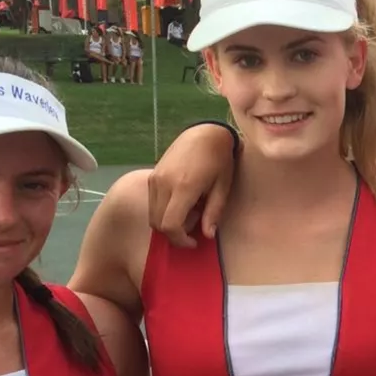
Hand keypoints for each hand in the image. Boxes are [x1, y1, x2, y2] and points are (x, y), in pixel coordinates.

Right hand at [146, 124, 238, 247]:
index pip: (170, 225)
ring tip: (191, 211)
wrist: (204, 133)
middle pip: (158, 223)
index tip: (194, 242)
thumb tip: (208, 235)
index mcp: (183, 187)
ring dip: (169, 222)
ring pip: (153, 214)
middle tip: (196, 224)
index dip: (180, 239)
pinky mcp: (152, 176)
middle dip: (175, 233)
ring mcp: (155, 179)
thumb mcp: (223, 187)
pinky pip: (153, 203)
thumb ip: (213, 212)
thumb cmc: (219, 159)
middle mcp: (164, 184)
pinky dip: (164, 211)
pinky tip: (183, 202)